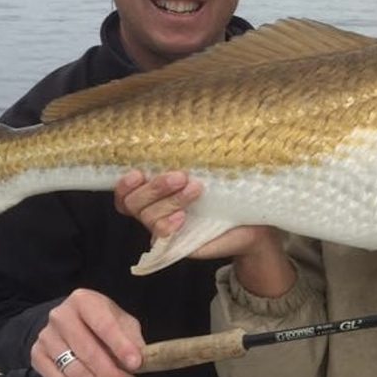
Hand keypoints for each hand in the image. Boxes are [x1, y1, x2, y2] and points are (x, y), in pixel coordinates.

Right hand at [31, 288, 144, 376]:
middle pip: (87, 351)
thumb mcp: (121, 321)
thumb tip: (139, 358)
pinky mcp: (37, 355)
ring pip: (73, 369)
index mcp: (84, 301)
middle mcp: (61, 316)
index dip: (121, 347)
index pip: (104, 325)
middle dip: (111, 372)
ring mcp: (46, 336)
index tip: (135, 363)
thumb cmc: (100, 322)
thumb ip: (132, 338)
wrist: (69, 322)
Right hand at [114, 168, 294, 296]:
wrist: (253, 227)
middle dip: (154, 187)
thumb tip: (184, 130)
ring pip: (147, 217)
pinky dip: (167, 224)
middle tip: (181, 176)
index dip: (123, 185)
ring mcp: (165, 231)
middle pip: (132, 203)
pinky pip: (159, 236)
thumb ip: (190, 160)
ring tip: (195, 189)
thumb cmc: (229, 195)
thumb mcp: (207, 172)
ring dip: (170, 200)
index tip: (138, 172)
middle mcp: (156, 213)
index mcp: (157, 195)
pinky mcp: (177, 246)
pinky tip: (183, 218)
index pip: (124, 194)